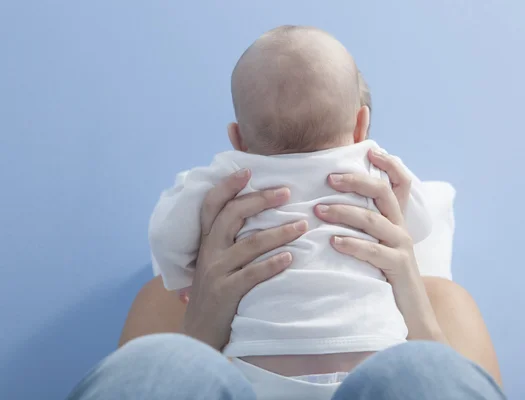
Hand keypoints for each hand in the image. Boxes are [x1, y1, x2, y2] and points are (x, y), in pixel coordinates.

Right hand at [183, 169, 307, 349]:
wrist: (198, 335)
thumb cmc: (214, 294)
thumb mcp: (213, 263)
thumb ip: (227, 242)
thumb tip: (257, 218)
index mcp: (206, 241)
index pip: (212, 205)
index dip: (228, 186)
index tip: (248, 170)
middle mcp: (209, 252)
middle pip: (232, 216)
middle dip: (261, 200)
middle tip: (287, 192)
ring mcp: (216, 272)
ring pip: (250, 244)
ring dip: (279, 232)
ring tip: (302, 226)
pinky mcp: (226, 293)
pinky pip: (253, 274)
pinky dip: (273, 264)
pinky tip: (291, 258)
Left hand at [314, 150, 446, 341]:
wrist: (410, 313)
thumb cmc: (384, 276)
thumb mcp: (376, 245)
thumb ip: (362, 225)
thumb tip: (328, 204)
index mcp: (396, 220)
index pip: (400, 183)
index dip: (389, 164)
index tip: (370, 150)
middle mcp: (401, 228)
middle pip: (383, 193)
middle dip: (356, 181)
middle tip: (329, 177)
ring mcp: (401, 247)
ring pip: (374, 220)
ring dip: (344, 211)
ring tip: (319, 209)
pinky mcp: (398, 267)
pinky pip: (374, 251)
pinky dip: (353, 244)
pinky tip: (334, 241)